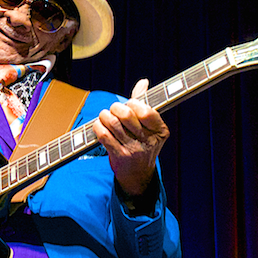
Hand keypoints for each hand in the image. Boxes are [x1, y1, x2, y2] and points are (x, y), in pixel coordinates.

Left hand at [93, 79, 168, 195]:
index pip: (146, 111)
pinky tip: (99, 126)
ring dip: (104, 116)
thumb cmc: (142, 144)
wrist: (138, 175)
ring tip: (104, 116)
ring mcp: (134, 150)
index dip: (133, 104)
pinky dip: (98, 127)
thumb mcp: (149, 127)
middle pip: (126, 114)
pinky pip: (103, 136)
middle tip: (113, 110)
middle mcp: (149, 141)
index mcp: (160, 131)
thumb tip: (143, 82)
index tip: (130, 104)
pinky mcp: (120, 156)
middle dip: (115, 108)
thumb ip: (145, 103)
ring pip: (112, 123)